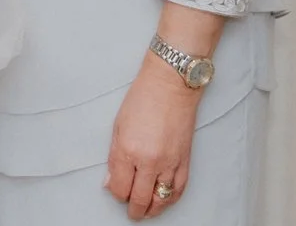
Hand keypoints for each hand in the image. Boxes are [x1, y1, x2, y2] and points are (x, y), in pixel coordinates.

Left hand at [105, 56, 200, 218]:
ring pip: (160, 200)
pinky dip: (170, 200)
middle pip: (139, 198)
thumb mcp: (118, 125)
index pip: (120, 187)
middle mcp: (149, 160)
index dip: (116, 193)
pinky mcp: (184, 161)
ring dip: (151, 209)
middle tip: (130, 211)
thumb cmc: (143, 98)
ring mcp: (169, 162)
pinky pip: (178, 190)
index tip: (115, 190)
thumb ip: (115, 157)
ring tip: (145, 211)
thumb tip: (111, 181)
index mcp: (128, 150)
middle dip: (133, 208)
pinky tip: (164, 201)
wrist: (171, 84)